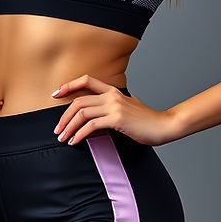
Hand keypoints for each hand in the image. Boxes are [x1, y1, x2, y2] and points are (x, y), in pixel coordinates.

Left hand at [52, 75, 179, 146]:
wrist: (164, 125)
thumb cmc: (146, 121)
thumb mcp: (126, 108)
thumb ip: (111, 108)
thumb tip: (94, 117)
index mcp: (113, 90)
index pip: (86, 80)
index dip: (69, 86)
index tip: (56, 94)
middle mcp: (111, 95)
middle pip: (79, 101)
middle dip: (64, 116)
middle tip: (57, 129)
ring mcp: (114, 106)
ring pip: (82, 113)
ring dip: (69, 126)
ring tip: (63, 137)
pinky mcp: (117, 119)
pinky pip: (91, 125)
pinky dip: (80, 134)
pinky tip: (75, 141)